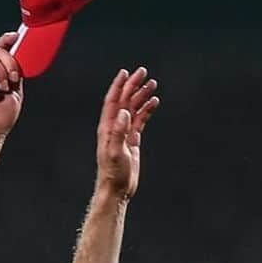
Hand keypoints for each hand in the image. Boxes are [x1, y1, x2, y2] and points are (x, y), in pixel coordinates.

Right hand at [0, 33, 23, 138]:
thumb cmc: (3, 117)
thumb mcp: (16, 91)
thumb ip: (17, 73)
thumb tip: (20, 56)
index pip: (1, 53)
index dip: (7, 42)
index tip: (17, 36)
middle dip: (10, 59)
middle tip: (15, 76)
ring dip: (3, 68)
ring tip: (6, 86)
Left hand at [96, 67, 159, 199]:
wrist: (117, 190)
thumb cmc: (113, 174)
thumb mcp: (116, 153)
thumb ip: (118, 132)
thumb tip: (124, 112)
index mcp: (107, 128)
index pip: (113, 101)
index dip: (118, 86)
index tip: (125, 72)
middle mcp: (114, 128)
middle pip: (124, 101)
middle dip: (133, 85)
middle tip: (143, 72)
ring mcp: (123, 133)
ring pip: (133, 109)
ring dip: (142, 96)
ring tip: (153, 84)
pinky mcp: (132, 141)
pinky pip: (140, 120)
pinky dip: (146, 110)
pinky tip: (153, 102)